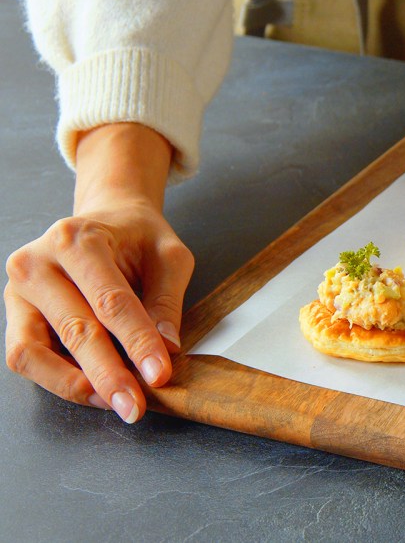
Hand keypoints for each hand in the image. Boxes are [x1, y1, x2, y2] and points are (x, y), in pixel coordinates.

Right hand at [4, 124, 190, 422]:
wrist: (106, 218)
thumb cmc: (138, 237)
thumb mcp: (169, 256)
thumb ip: (167, 299)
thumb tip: (166, 347)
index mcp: (78, 239)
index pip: (110, 301)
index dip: (137, 342)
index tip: (161, 374)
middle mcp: (37, 262)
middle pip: (74, 329)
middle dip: (109, 374)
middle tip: (136, 406)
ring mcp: (18, 290)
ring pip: (33, 351)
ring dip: (75, 384)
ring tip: (114, 402)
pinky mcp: (14, 314)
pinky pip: (26, 356)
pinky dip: (57, 379)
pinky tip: (94, 391)